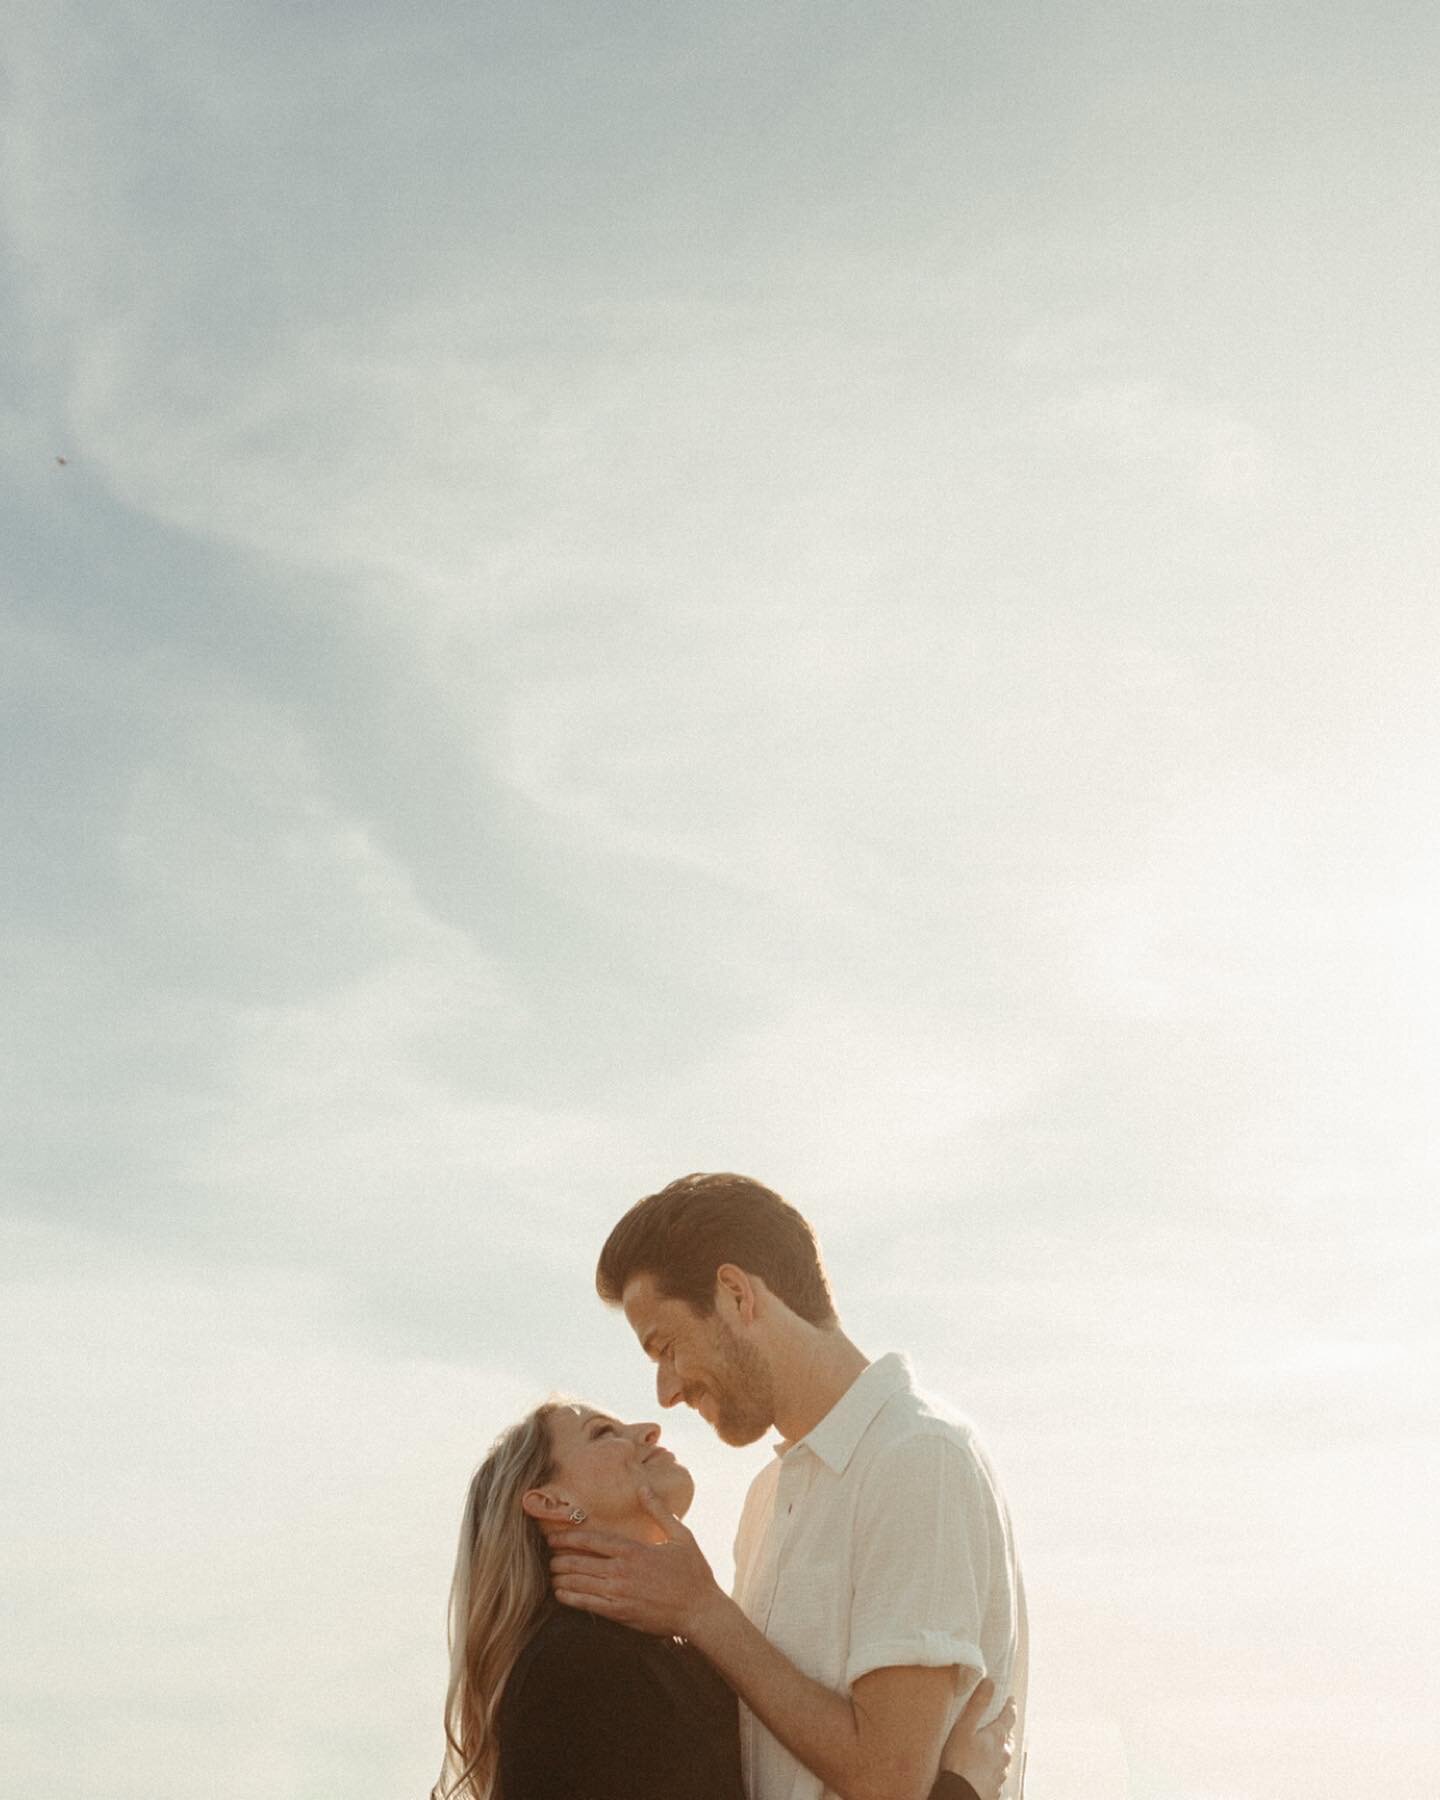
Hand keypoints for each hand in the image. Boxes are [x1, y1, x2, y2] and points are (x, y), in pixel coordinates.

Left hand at [550, 1488, 729, 1641]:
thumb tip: (643, 1487)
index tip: (553, 1536)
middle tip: (548, 1557)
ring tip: (551, 1574)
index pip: (592, 1541)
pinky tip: (561, 1595)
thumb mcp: (681, 1535)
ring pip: (580, 1583)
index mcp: (634, 1550)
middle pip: (580, 1562)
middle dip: (560, 1559)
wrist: (701, 1610)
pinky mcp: (621, 1614)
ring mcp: (620, 1594)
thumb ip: (658, 1511)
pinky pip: (588, 1605)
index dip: (569, 1538)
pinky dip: (571, 1599)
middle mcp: (622, 1571)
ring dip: (562, 1578)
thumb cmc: (693, 1572)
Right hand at [940, 1678, 1015, 1799]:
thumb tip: (990, 1682)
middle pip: (1008, 1737)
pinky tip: (983, 1767)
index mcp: (998, 1737)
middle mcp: (1004, 1754)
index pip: (1009, 1716)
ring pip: (1004, 1755)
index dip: (1010, 1706)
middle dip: (1004, 1728)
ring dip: (999, 1749)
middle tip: (998, 1722)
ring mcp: (1002, 1772)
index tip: (1011, 1699)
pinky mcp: (996, 1786)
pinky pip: (997, 1771)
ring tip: (989, 1746)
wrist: (961, 1794)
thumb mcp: (964, 1727)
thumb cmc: (960, 1761)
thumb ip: (978, 1704)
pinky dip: (993, 1766)